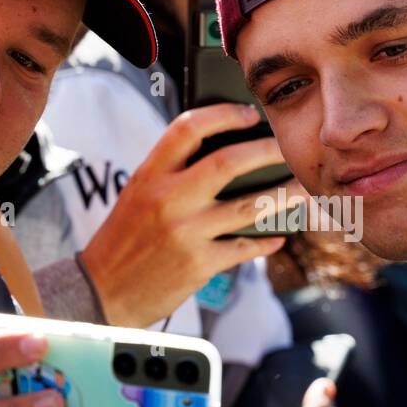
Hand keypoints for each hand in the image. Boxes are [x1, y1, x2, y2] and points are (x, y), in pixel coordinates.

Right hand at [81, 103, 306, 327]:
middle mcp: (168, 199)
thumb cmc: (126, 238)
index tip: (249, 115)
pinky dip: (266, 241)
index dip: (223, 115)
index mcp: (150, 175)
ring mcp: (185, 233)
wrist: (104, 292)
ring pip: (249, 206)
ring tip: (303, 190)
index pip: (188, 128)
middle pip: (228, 162)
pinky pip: (245, 247)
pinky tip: (279, 235)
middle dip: (267, 151)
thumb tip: (229, 154)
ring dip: (283, 197)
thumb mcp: (139, 195)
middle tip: (288, 148)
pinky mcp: (199, 264)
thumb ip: (174, 173)